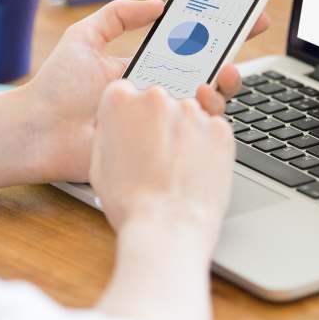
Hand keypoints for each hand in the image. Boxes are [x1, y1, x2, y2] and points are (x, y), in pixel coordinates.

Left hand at [23, 0, 268, 181]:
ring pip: (205, 101)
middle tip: (247, 33)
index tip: (242, 13)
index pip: (188, 48)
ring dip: (224, 81)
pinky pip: (190, 130)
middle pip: (206, 72)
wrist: (37, 131)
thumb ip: (117, 15)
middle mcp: (157, 93)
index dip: (216, 31)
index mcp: (144, 69)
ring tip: (227, 68)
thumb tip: (159, 4)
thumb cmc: (55, 87)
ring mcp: (159, 119)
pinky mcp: (157, 144)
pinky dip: (206, 113)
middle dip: (231, 51)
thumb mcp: (83, 37)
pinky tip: (206, 96)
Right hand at [89, 81, 234, 253]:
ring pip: (188, 114)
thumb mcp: (99, 163)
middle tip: (156, 155)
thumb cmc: (130, 203)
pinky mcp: (219, 127)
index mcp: (119, 101)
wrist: (168, 227)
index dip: (130, 116)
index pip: (125, 92)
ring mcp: (191, 111)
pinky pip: (212, 130)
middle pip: (159, 101)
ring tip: (176, 168)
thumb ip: (109, 132)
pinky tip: (195, 169)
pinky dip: (207, 145)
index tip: (135, 131)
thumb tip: (119, 124)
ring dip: (184, 133)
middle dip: (158, 123)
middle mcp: (156, 97)